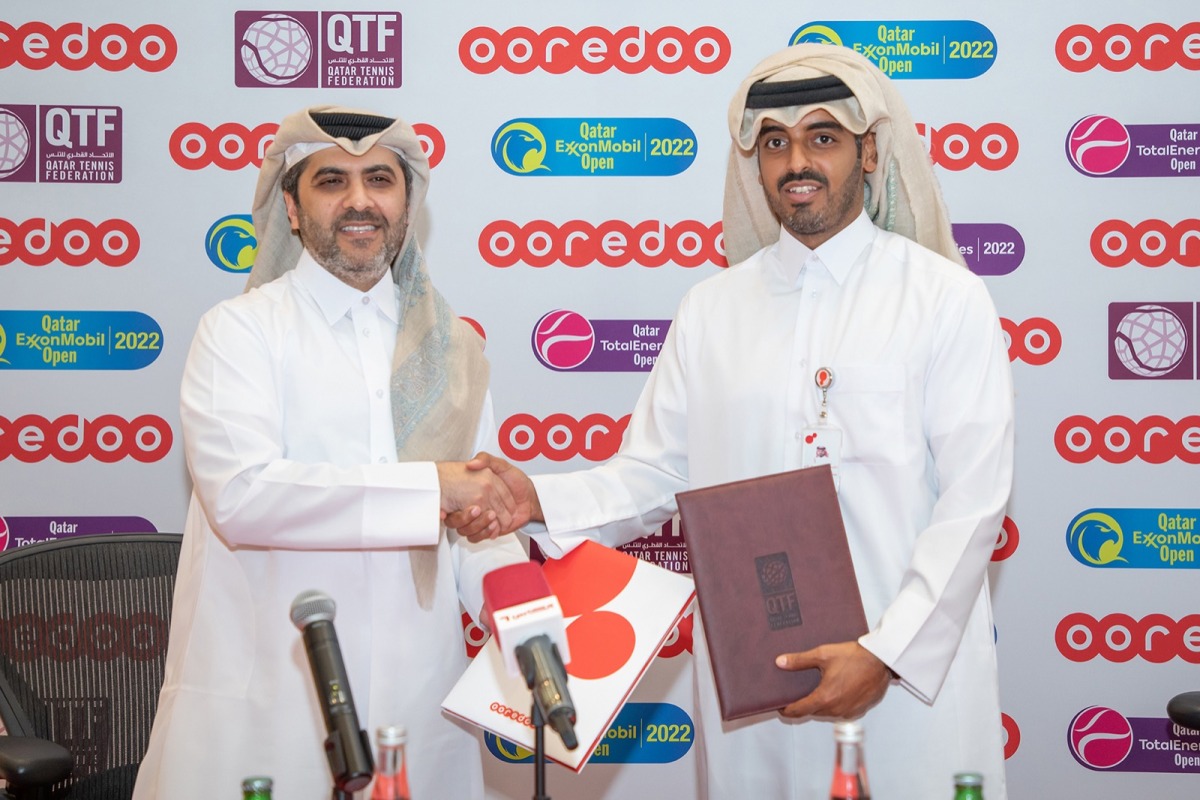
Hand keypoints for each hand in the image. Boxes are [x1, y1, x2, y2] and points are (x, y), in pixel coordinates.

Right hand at [444, 452, 541, 538]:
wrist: (531, 498)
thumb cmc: (516, 481)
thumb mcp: (502, 466)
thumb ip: (486, 460)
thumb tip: (470, 464)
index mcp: (471, 492)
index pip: (454, 501)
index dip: (456, 503)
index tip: (466, 500)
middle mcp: (472, 506)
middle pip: (456, 520)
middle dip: (466, 517)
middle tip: (477, 509)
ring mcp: (478, 520)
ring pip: (465, 530)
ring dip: (478, 525)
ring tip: (492, 516)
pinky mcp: (486, 530)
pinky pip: (476, 538)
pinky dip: (485, 533)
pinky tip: (495, 526)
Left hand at [775, 641, 892, 719]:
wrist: (881, 660)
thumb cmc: (855, 657)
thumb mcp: (823, 655)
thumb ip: (799, 661)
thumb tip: (780, 662)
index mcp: (825, 698)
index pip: (799, 711)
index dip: (787, 710)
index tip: (780, 707)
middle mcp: (836, 709)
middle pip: (812, 712)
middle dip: (803, 705)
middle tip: (796, 695)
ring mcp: (848, 712)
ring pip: (826, 713)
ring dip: (819, 705)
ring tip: (815, 691)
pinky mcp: (859, 711)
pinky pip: (840, 711)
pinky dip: (834, 704)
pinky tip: (834, 691)